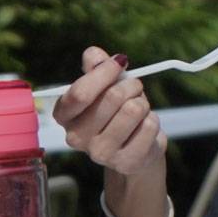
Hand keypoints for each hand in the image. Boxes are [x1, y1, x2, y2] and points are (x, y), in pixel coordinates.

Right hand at [53, 46, 166, 175]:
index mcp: (65, 116)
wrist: (135, 150)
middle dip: (131, 85)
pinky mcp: (126, 162)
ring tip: (138, 110)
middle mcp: (76, 137)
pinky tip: (143, 128)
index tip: (120, 62)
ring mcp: (100, 153)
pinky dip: (152, 120)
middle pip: (112, 97)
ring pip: (133, 109)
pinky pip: (149, 126)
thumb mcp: (104, 86)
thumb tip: (93, 54)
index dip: (104, 72)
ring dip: (142, 102)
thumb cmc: (117, 112)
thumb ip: (96, 67)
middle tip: (134, 88)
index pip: (80, 92)